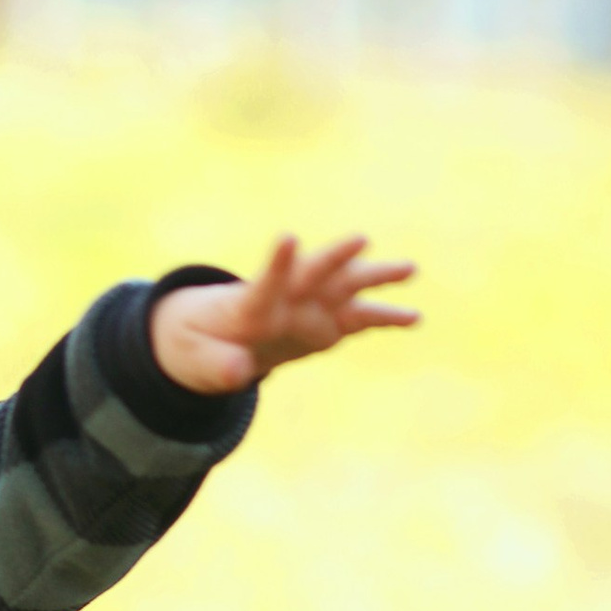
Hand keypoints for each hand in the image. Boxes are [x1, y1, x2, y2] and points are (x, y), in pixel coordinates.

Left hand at [151, 235, 418, 396]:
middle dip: (336, 258)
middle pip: (314, 274)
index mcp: (249, 305)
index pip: (264, 283)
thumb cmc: (199, 343)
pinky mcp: (326, 326)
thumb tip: (239, 373)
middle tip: (361, 240)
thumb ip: (217, 366)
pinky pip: (358, 321)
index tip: (287, 238)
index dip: (275, 263)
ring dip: (375, 278)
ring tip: (410, 269)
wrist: (213, 338)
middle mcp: (286, 299)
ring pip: (346, 289)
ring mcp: (310, 310)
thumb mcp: (196, 359)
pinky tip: (414, 318)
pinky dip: (384, 319)